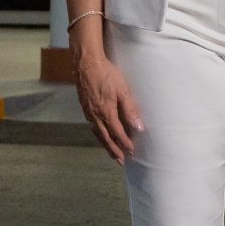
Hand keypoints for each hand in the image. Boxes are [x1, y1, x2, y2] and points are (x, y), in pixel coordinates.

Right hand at [75, 42, 144, 163]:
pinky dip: (99, 135)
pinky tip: (102, 135)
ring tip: (113, 153)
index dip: (125, 144)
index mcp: (106, 113)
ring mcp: (89, 113)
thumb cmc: (108, 75)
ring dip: (106, 145)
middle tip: (121, 161)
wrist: (86, 64)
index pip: (118, 133)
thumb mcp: (123, 90)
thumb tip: (139, 128)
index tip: (132, 152)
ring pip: (98, 134)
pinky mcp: (85, 108)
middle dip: (115, 151)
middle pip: (106, 138)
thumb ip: (131, 110)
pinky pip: (93, 127)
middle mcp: (96, 116)